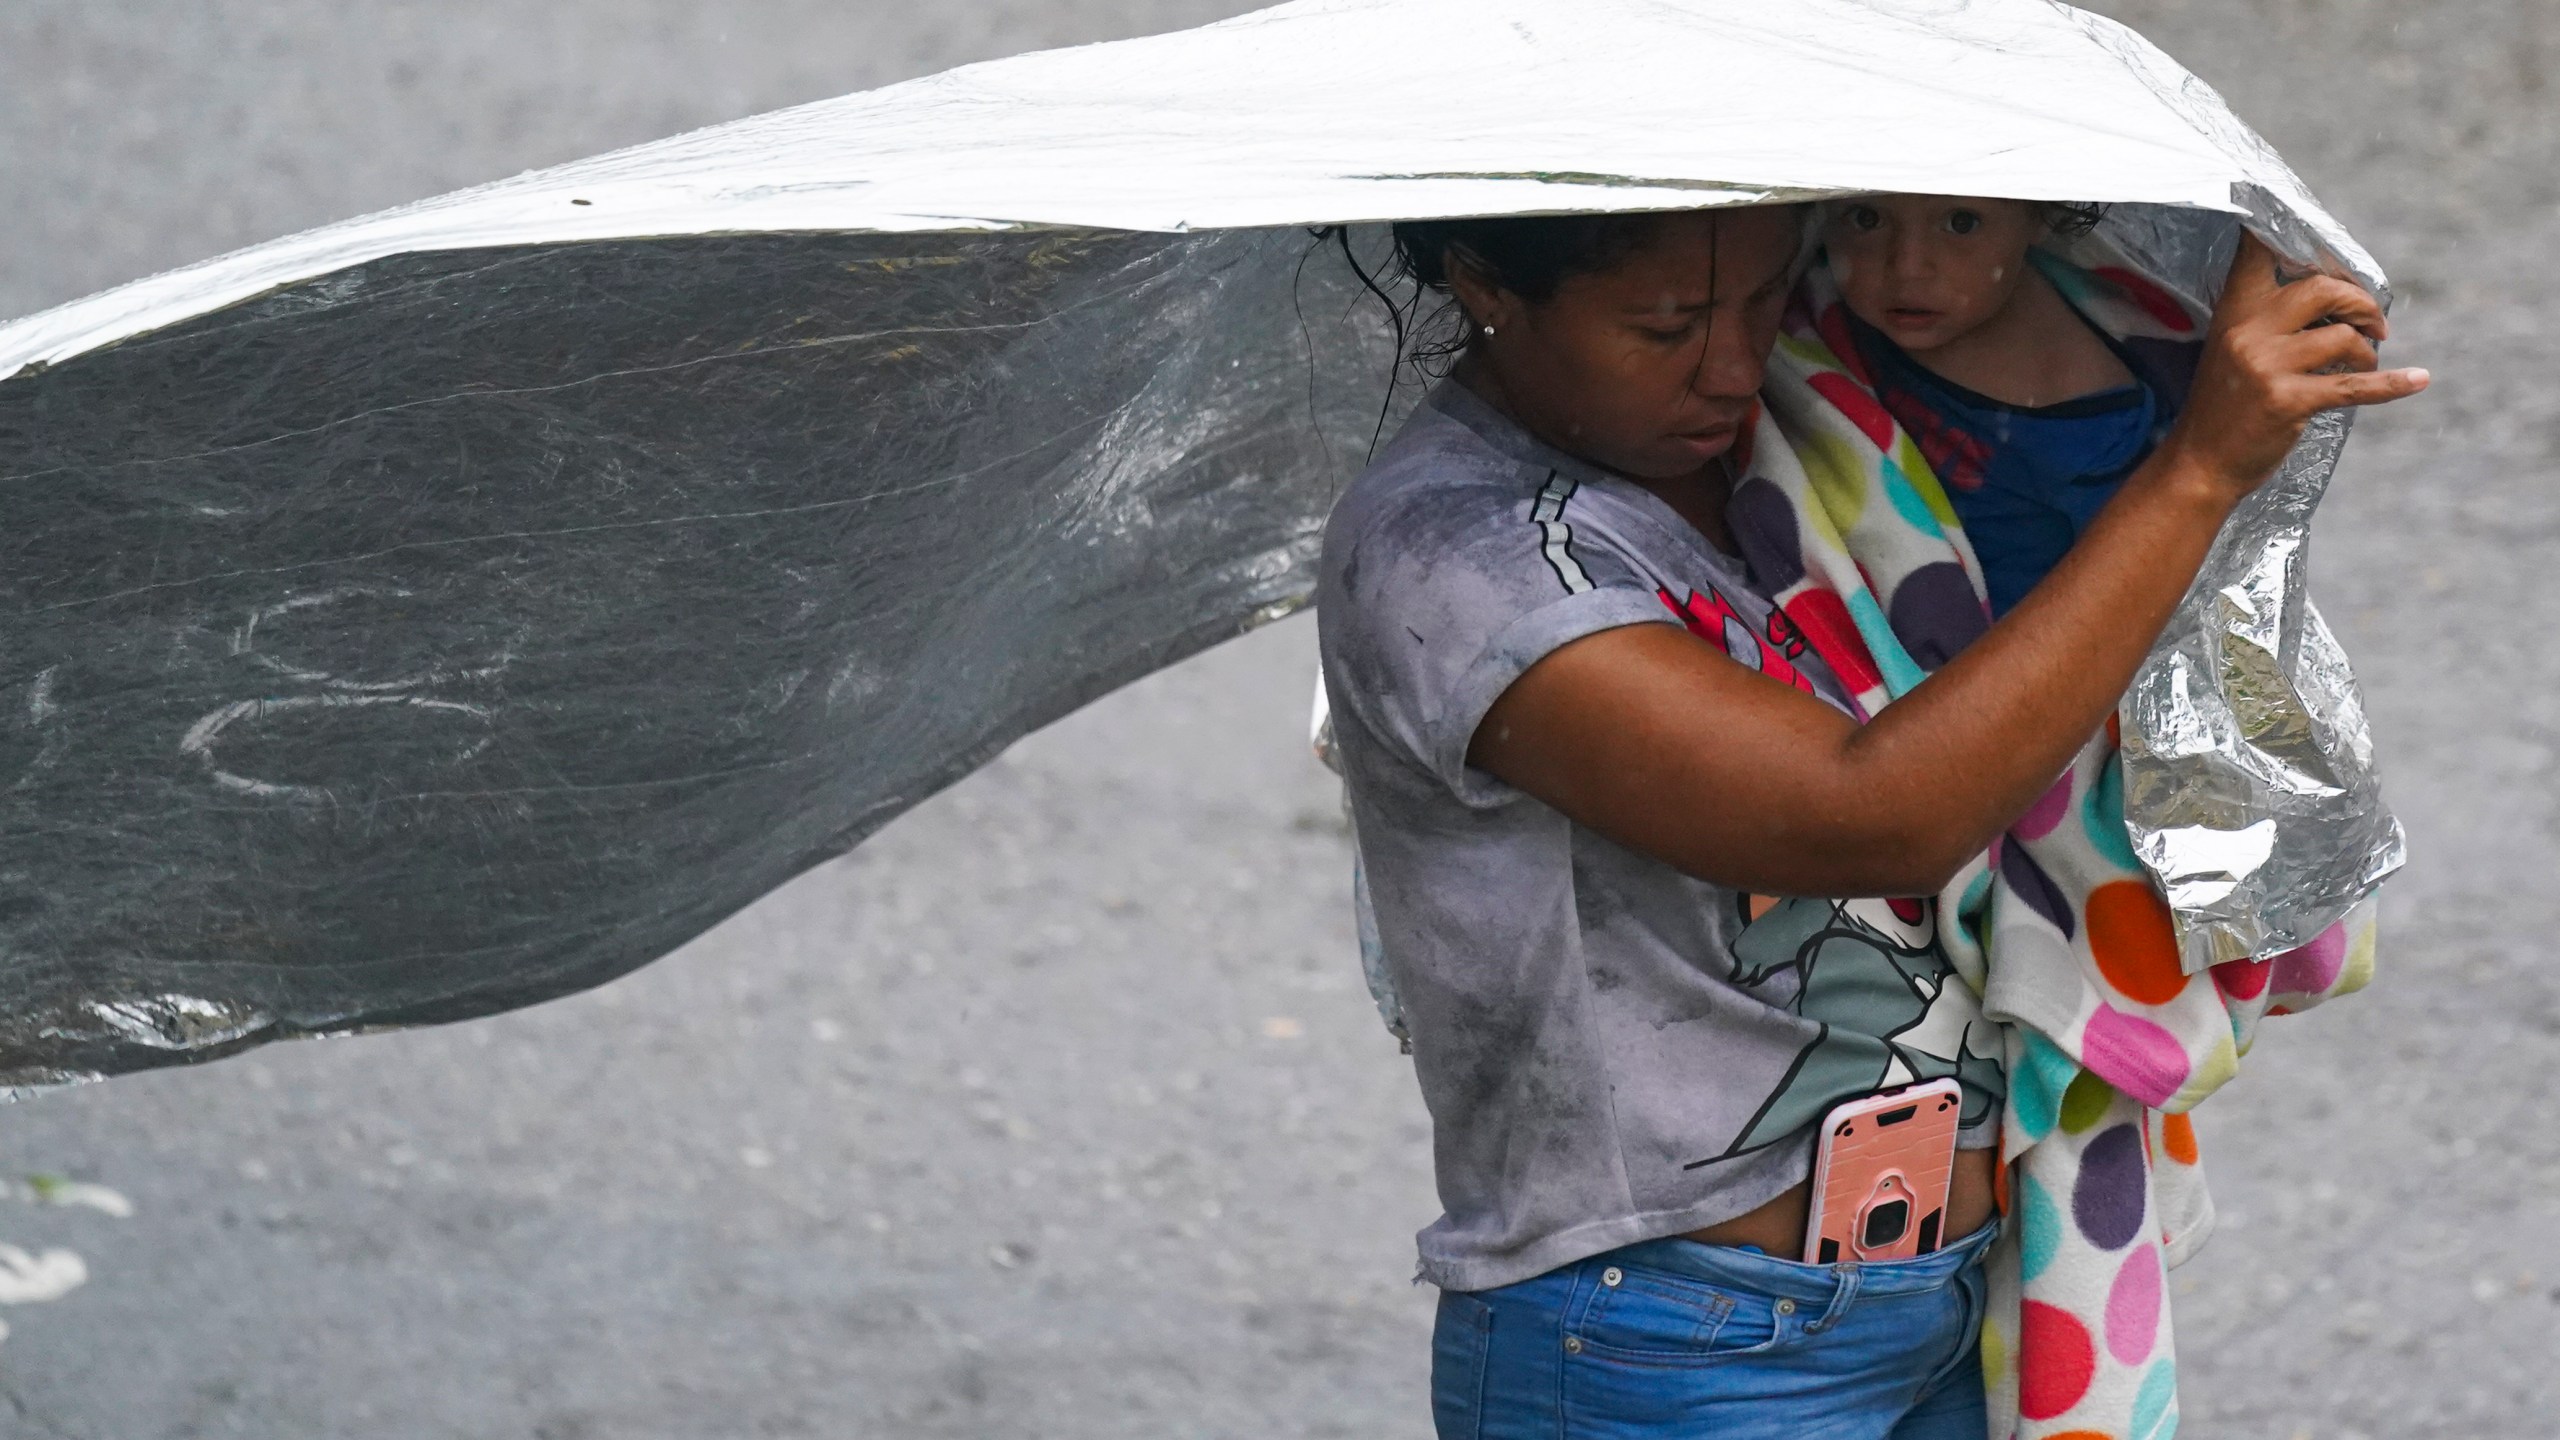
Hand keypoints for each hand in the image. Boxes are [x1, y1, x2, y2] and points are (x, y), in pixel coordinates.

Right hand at [2164, 231, 2429, 501]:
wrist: (2199, 464)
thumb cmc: (2222, 408)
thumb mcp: (2231, 353)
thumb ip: (2268, 322)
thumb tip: (2339, 300)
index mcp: (2233, 314)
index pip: (2255, 256)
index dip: (2280, 229)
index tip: (2301, 220)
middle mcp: (2248, 333)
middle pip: (2322, 288)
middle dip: (2359, 302)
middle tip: (2372, 323)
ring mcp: (2267, 367)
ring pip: (2342, 337)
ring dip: (2366, 350)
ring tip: (2365, 363)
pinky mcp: (2288, 402)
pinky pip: (2354, 387)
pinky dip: (2392, 384)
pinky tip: (2418, 380)